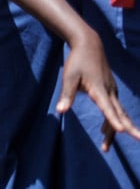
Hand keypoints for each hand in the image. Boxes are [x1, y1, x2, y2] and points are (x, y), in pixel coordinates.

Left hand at [57, 29, 139, 150]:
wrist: (89, 45)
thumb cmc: (77, 61)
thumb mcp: (69, 77)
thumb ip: (66, 95)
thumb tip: (60, 111)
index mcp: (99, 89)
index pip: (108, 108)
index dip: (114, 120)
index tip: (121, 131)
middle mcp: (109, 92)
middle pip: (119, 114)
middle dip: (126, 129)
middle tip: (139, 140)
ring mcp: (111, 91)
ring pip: (117, 113)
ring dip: (114, 129)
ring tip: (105, 147)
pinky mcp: (110, 90)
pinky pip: (114, 108)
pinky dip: (112, 120)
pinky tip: (107, 129)